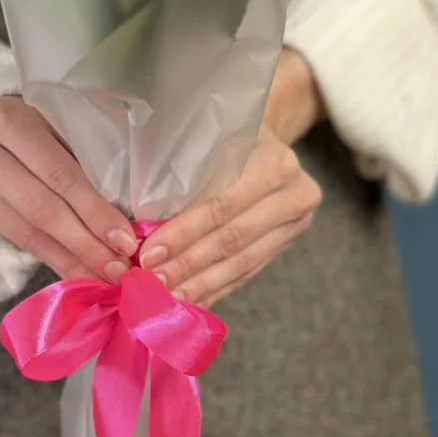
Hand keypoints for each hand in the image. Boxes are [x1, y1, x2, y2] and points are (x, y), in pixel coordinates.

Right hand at [0, 96, 137, 282]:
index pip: (58, 174)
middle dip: (83, 244)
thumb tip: (116, 221)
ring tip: (101, 278)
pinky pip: (16, 239)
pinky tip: (75, 271)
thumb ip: (79, 161)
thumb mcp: (54, 120)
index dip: (92, 210)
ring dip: (69, 259)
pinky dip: (50, 257)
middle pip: (40, 208)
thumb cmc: (31, 117)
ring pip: (26, 231)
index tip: (124, 240)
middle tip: (117, 270)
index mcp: (6, 120)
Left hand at [138, 130, 321, 306]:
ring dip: (202, 284)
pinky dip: (218, 287)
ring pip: (243, 262)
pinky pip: (249, 272)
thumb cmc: (229, 136)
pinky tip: (192, 300)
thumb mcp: (213, 141)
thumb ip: (189, 176)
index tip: (149, 254)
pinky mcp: (287, 243)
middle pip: (234, 239)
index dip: (185, 233)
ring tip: (169, 298)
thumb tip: (141, 225)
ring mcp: (296, 222)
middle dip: (190, 264)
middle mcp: (295, 194)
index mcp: (276, 163)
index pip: (223, 205)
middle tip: (154, 281)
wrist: (268, 140)